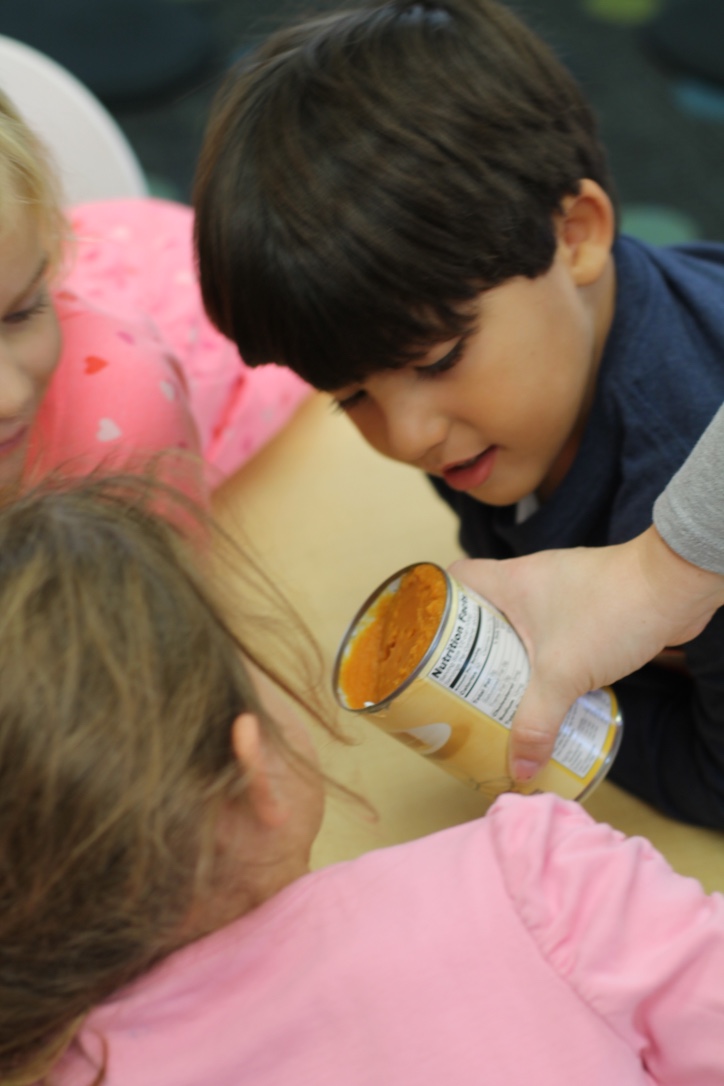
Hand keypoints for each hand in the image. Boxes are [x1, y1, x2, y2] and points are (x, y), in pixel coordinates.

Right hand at [449, 527, 723, 781]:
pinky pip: (552, 631)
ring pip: (520, 622)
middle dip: (471, 647)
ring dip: (510, 655)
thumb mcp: (563, 674)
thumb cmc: (611, 611)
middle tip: (459, 684)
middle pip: (483, 608)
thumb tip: (519, 771)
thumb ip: (536, 723)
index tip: (428, 640)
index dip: (435, 604)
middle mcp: (531, 580)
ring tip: (499, 694)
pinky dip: (545, 657)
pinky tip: (549, 689)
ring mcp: (561, 591)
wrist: (675, 587)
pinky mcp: (589, 604)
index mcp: (509, 580)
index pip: (454, 578)